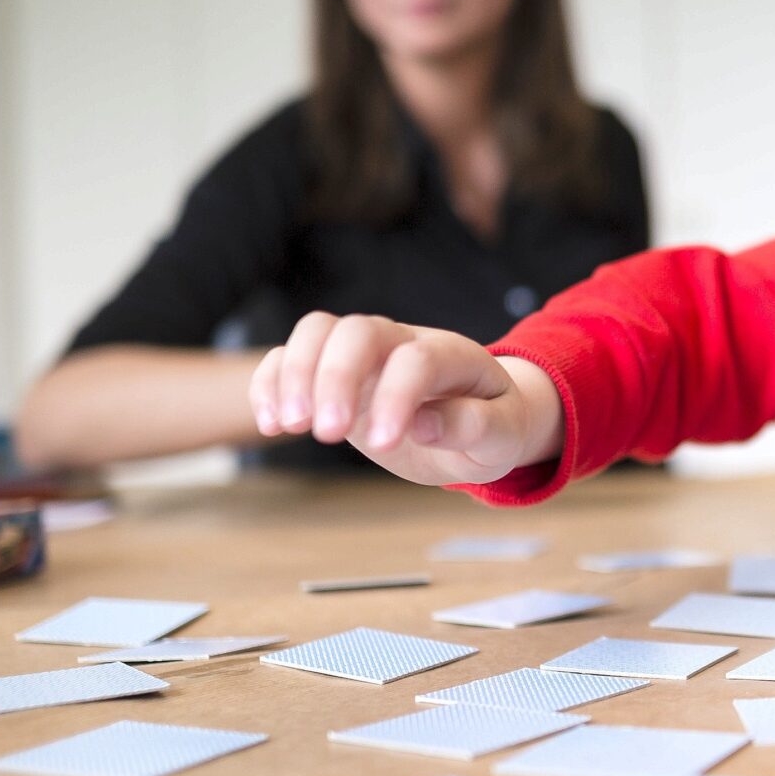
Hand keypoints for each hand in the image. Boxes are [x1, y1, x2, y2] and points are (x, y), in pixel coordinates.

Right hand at [249, 311, 563, 485]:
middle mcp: (402, 342)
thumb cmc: (492, 428)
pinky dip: (271, 382)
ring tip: (289, 426)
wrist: (478, 420)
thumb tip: (425, 424)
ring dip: (294, 374)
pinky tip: (271, 425)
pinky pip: (290, 355)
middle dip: (334, 377)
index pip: (415, 360)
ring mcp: (364, 354)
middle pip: (356, 331)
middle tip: (326, 434)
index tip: (384, 444)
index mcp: (452, 355)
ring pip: (317, 331)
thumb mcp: (503, 437)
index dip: (396, 397)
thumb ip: (476, 427)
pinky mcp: (333, 371)